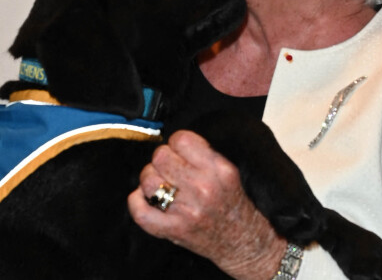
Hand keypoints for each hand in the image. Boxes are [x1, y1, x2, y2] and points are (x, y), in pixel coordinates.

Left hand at [127, 130, 287, 279]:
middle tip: (170, 166)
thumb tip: (176, 141)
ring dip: (151, 178)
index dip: (176, 141)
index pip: (181, 139)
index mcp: (218, 169)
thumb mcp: (230, 171)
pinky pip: (142, 213)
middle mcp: (202, 188)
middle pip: (161, 156)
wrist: (245, 242)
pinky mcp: (174, 230)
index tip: (179, 149)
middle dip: (163, 158)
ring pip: (148, 180)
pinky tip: (144, 197)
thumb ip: (205, 154)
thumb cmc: (235, 204)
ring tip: (162, 182)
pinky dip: (137, 202)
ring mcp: (186, 210)